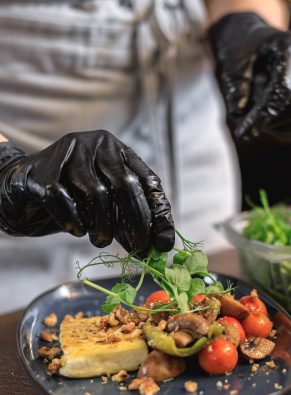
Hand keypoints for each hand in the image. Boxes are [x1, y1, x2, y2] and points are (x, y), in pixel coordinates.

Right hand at [0, 130, 173, 254]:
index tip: (163, 243)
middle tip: (138, 248)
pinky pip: (63, 199)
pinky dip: (73, 220)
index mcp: (117, 150)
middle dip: (136, 222)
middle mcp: (96, 145)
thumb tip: (157, 246)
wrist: (23, 189)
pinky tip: (77, 231)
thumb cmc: (72, 198)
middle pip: (126, 185)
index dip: (158, 213)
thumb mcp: (106, 204)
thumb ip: (129, 220)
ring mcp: (68, 154)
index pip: (147, 180)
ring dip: (102, 225)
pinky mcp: (44, 171)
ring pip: (97, 193)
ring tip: (100, 240)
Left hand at [209, 12, 290, 140]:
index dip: (263, 115)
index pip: (282, 89)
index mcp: (290, 47)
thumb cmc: (241, 50)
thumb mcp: (231, 63)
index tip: (243, 134)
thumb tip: (239, 114)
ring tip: (264, 124)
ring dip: (286, 130)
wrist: (256, 40)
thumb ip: (235, 87)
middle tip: (249, 126)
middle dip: (272, 124)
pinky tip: (285, 132)